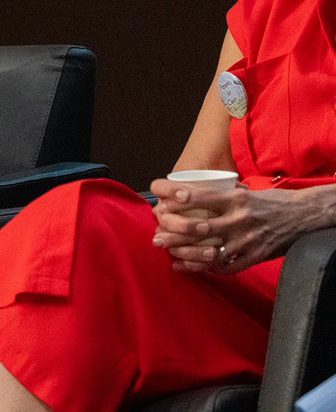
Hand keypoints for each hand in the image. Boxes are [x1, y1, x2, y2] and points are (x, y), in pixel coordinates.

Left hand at [151, 179, 304, 272]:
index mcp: (236, 198)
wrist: (304, 216)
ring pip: (210, 252)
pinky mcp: (256, 256)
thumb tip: (188, 192)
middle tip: (156, 237)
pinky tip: (191, 267)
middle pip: (199, 228)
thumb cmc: (270, 201)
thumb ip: (220, 194)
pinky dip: (206, 269)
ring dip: (186, 255)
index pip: (199, 197)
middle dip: (173, 234)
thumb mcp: (246, 191)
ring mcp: (248, 240)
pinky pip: (227, 267)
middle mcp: (240, 218)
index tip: (159, 203)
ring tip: (171, 254)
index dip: (176, 200)